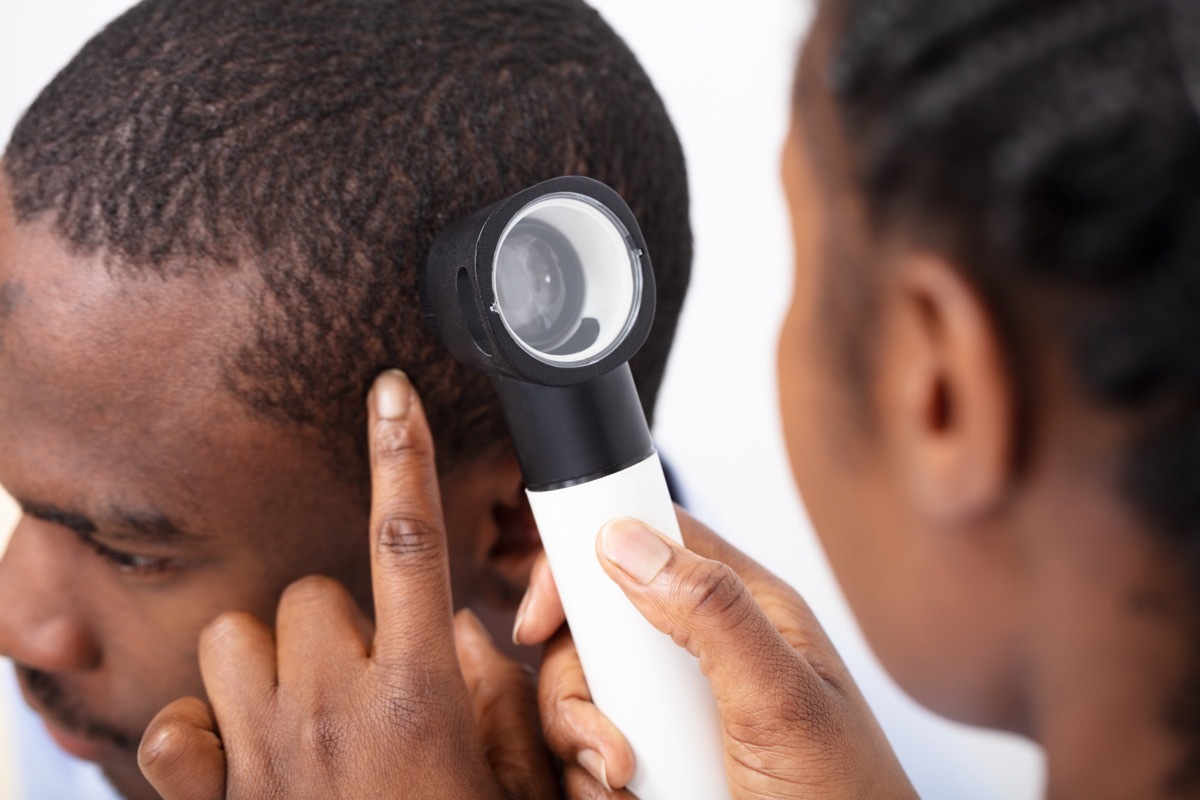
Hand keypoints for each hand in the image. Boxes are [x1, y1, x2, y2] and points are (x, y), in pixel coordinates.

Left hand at [137, 370, 557, 799]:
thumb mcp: (516, 784)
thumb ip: (498, 696)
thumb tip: (464, 638)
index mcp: (418, 695)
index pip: (409, 541)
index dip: (404, 456)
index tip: (392, 393)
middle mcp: (331, 710)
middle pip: (315, 591)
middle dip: (345, 617)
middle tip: (377, 674)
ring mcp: (261, 754)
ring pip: (237, 637)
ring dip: (273, 659)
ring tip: (313, 706)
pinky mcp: (214, 798)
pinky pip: (174, 720)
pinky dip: (200, 723)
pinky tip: (239, 745)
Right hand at [514, 509, 916, 798]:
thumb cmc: (846, 795)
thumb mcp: (780, 698)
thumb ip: (713, 611)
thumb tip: (626, 537)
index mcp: (742, 606)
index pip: (648, 538)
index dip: (581, 561)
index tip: (543, 617)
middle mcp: (703, 647)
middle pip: (597, 627)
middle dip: (577, 684)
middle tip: (606, 743)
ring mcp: (679, 704)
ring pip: (585, 692)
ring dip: (582, 742)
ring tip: (626, 785)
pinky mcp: (661, 752)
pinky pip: (590, 748)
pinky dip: (588, 778)